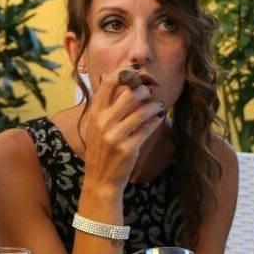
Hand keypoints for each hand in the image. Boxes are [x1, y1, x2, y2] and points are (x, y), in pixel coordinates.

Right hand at [83, 66, 164, 190]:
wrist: (100, 179)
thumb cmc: (101, 151)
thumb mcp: (97, 127)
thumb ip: (107, 108)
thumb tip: (126, 86)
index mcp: (95, 114)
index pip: (108, 83)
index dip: (125, 73)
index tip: (137, 74)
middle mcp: (103, 122)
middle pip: (129, 94)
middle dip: (144, 90)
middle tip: (150, 92)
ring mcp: (115, 136)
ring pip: (142, 111)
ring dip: (154, 106)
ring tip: (157, 106)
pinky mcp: (128, 148)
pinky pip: (148, 128)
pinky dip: (156, 120)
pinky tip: (158, 118)